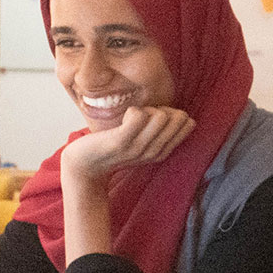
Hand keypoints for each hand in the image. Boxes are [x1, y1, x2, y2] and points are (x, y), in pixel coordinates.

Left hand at [62, 107, 196, 184]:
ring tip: (131, 119)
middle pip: (178, 118)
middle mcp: (154, 152)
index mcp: (162, 151)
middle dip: (161, 109)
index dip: (172, 113)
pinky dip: (133, 111)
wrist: (84, 163)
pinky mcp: (121, 142)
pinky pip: (139, 115)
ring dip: (146, 109)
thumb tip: (182, 115)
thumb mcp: (141, 140)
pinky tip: (123, 119)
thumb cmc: (113, 144)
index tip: (152, 119)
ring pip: (161, 116)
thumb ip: (160, 130)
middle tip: (140, 118)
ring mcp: (138, 148)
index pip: (188, 124)